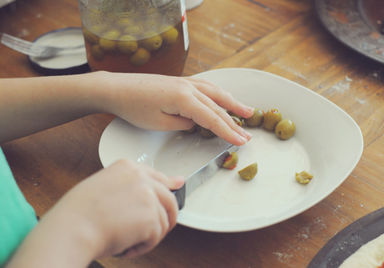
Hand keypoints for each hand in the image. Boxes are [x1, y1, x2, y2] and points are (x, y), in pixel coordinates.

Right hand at [6, 160, 183, 267]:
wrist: (72, 229)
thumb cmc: (79, 213)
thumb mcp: (103, 187)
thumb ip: (132, 184)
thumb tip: (169, 184)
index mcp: (127, 167)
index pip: (156, 175)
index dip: (168, 185)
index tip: (177, 185)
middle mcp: (141, 177)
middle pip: (169, 198)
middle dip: (167, 216)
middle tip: (156, 230)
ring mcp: (148, 195)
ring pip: (163, 221)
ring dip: (148, 235)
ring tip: (126, 240)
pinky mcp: (151, 216)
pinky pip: (156, 236)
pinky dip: (142, 246)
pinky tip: (125, 246)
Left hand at [98, 72, 253, 145]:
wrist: (117, 88)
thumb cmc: (134, 107)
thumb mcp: (159, 123)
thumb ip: (183, 123)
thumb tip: (197, 123)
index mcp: (184, 99)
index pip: (212, 118)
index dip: (228, 132)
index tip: (241, 142)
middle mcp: (188, 87)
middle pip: (217, 106)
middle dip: (234, 122)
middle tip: (248, 135)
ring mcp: (185, 81)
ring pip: (215, 92)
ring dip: (232, 103)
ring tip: (247, 111)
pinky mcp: (180, 81)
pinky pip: (206, 86)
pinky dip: (218, 93)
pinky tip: (223, 97)